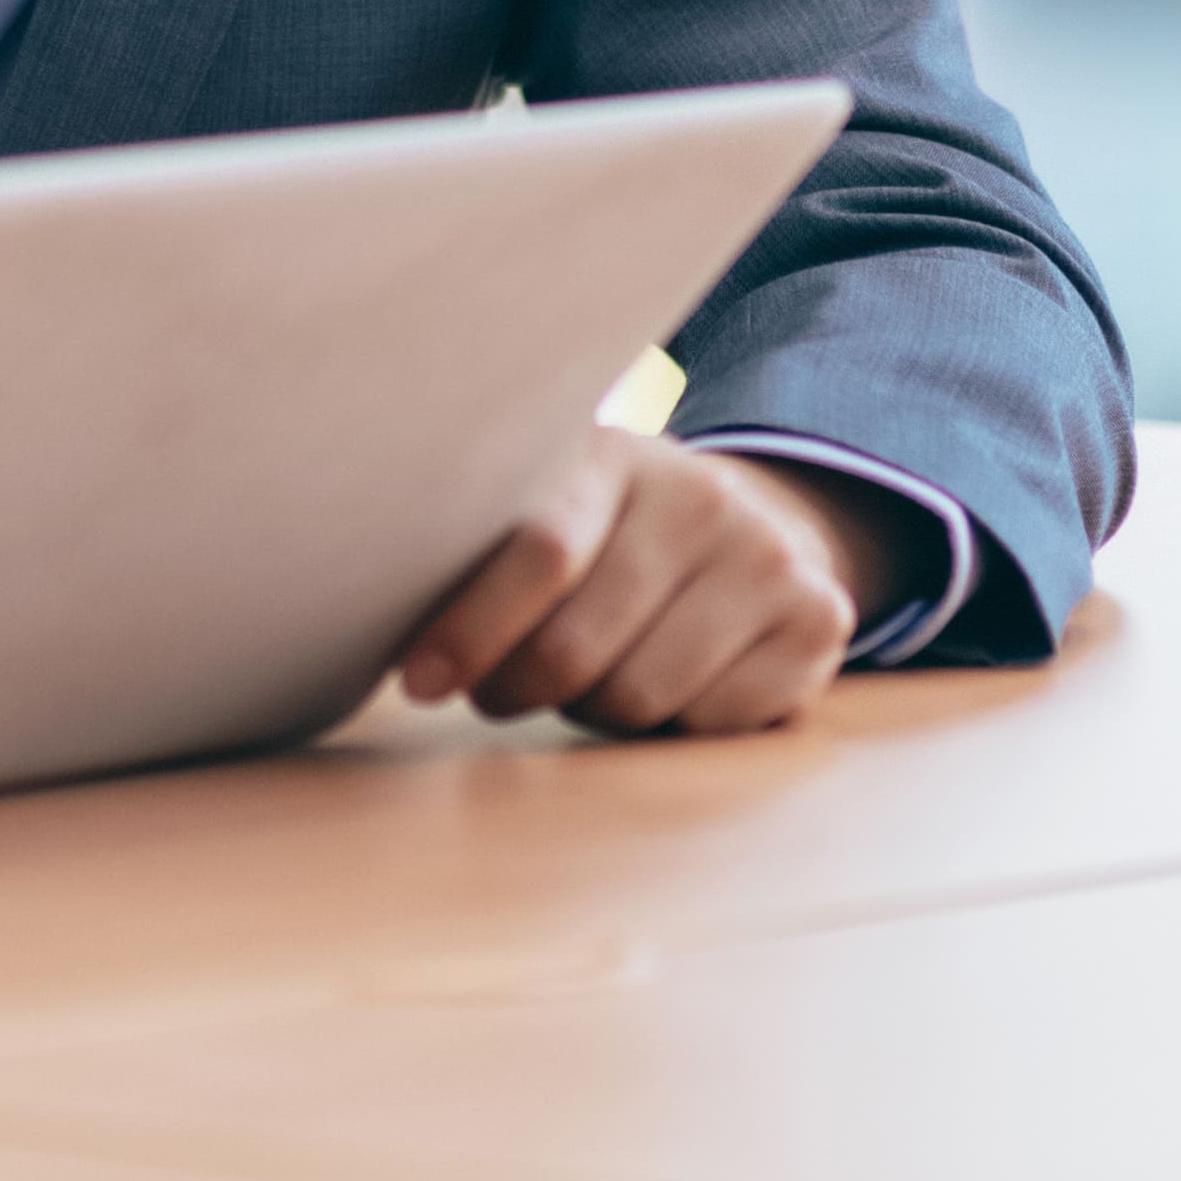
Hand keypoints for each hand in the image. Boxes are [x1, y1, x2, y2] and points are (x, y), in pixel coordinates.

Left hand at [393, 432, 890, 739]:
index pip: (539, 549)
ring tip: (594, 673)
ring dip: (595, 709)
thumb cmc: (609, 536)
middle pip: (577, 648)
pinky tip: (672, 680)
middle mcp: (699, 495)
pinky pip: (711, 724)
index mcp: (612, 454)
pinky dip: (673, 726)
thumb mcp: (549, 506)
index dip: (469, 629)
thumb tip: (361, 606)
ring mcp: (767, 557)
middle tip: (501, 690)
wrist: (761, 525)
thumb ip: (482, 545)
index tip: (418, 681)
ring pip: (638, 698)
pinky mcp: (819, 622)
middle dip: (519, 688)